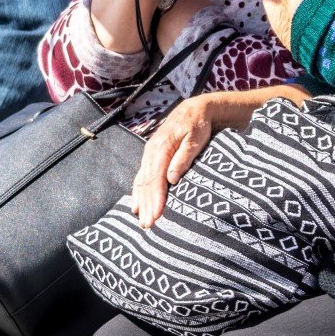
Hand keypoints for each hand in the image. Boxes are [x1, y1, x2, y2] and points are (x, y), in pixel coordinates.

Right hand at [132, 95, 217, 227]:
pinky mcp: (151, 156)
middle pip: (147, 183)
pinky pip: (142, 176)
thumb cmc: (198, 125)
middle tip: (148, 226)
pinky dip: (138, 192)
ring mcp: (149, 154)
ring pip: (142, 181)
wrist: (195, 109)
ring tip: (141, 221)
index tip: (157, 216)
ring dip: (141, 202)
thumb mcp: (195, 139)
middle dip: (147, 206)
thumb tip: (172, 178)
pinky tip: (136, 205)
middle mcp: (151, 152)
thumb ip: (184, 158)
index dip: (156, 199)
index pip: (156, 179)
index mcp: (162, 148)